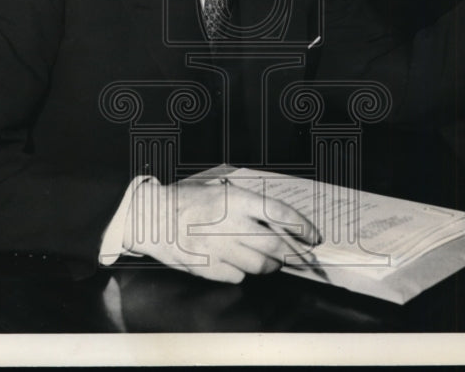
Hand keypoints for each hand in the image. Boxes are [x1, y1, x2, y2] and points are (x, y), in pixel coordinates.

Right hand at [123, 178, 320, 283]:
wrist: (151, 216)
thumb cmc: (187, 200)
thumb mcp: (219, 189)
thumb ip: (248, 204)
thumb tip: (280, 222)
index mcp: (235, 199)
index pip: (279, 214)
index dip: (302, 227)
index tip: (313, 237)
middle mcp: (229, 224)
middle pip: (275, 246)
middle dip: (293, 254)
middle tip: (299, 256)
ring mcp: (217, 248)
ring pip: (260, 266)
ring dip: (270, 266)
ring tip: (268, 260)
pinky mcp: (207, 267)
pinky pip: (237, 276)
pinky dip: (243, 272)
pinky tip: (236, 262)